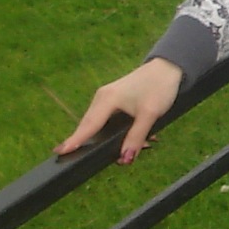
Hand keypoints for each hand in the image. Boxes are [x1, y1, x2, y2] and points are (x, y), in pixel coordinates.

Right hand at [56, 58, 182, 164]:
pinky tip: (133, 138)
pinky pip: (107, 120)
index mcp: (107, 99)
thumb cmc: (159, 87)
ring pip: (99, 124)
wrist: (168, 68)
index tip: (60, 151)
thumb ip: (136, 137)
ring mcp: (106, 98)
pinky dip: (114, 131)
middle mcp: (102, 98)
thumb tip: (125, 159)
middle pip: (90, 126)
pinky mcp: (113, 100)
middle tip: (92, 160)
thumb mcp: (150, 114)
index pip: (88, 125)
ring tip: (126, 150)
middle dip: (93, 144)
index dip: (75, 140)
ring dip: (109, 138)